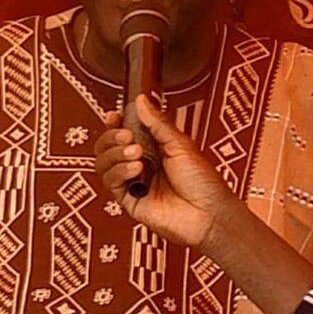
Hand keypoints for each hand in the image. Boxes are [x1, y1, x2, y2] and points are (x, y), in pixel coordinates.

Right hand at [93, 94, 240, 249]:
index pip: (122, 131)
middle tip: (128, 137)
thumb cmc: (202, 182)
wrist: (208, 212)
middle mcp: (139, 163)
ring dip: (116, 153)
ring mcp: (133, 182)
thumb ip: (157, 123)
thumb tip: (141, 101)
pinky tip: (136, 169)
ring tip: (137, 154)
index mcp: (152, 147)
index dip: (114, 123)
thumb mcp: (180, 144)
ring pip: (103, 162)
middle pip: (106, 146)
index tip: (115, 116)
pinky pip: (110, 182)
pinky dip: (119, 171)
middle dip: (112, 137)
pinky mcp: (129, 199)